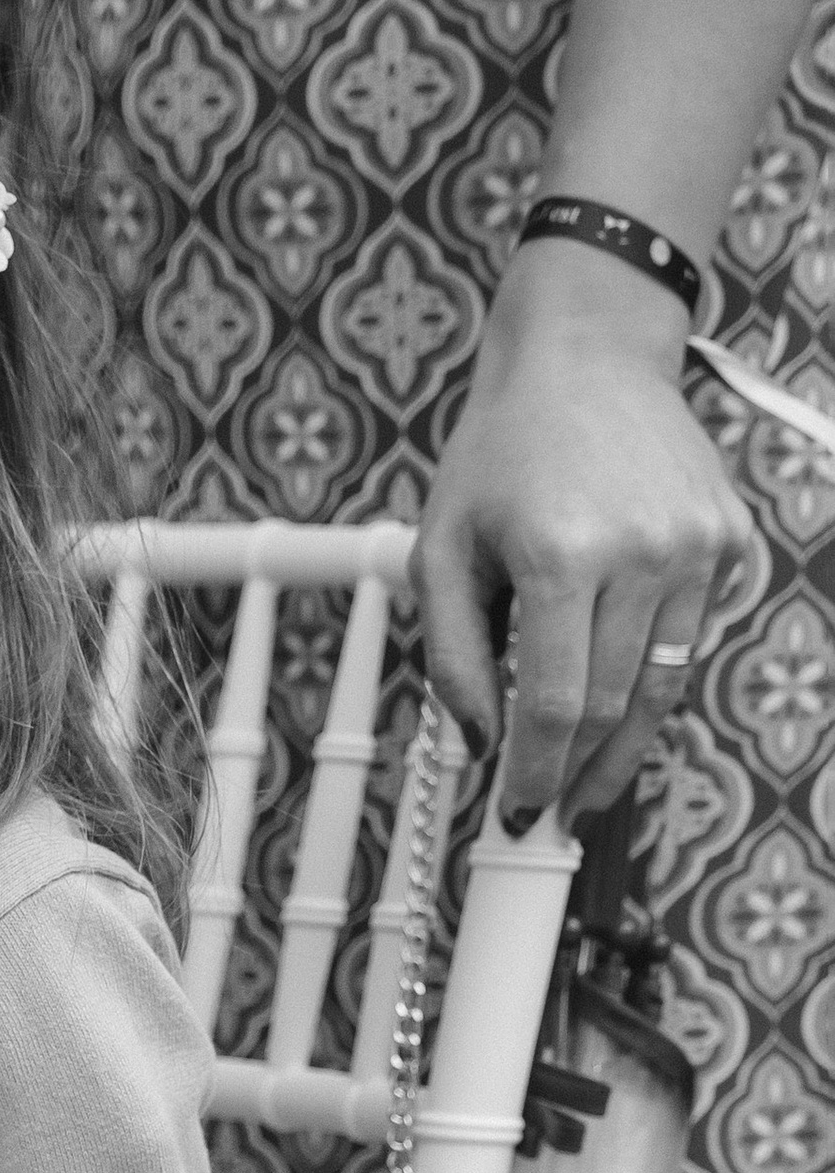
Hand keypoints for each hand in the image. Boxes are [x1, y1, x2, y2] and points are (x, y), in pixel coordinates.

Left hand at [411, 244, 755, 824]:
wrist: (587, 355)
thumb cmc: (501, 451)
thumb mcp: (442, 547)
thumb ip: (451, 654)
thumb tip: (479, 745)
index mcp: (563, 555)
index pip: (559, 705)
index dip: (539, 775)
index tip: (519, 817)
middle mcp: (645, 552)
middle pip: (617, 706)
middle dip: (581, 774)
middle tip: (551, 816)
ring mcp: (700, 544)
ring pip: (665, 683)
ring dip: (625, 746)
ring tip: (588, 787)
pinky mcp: (730, 537)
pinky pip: (693, 634)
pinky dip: (657, 674)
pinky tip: (622, 695)